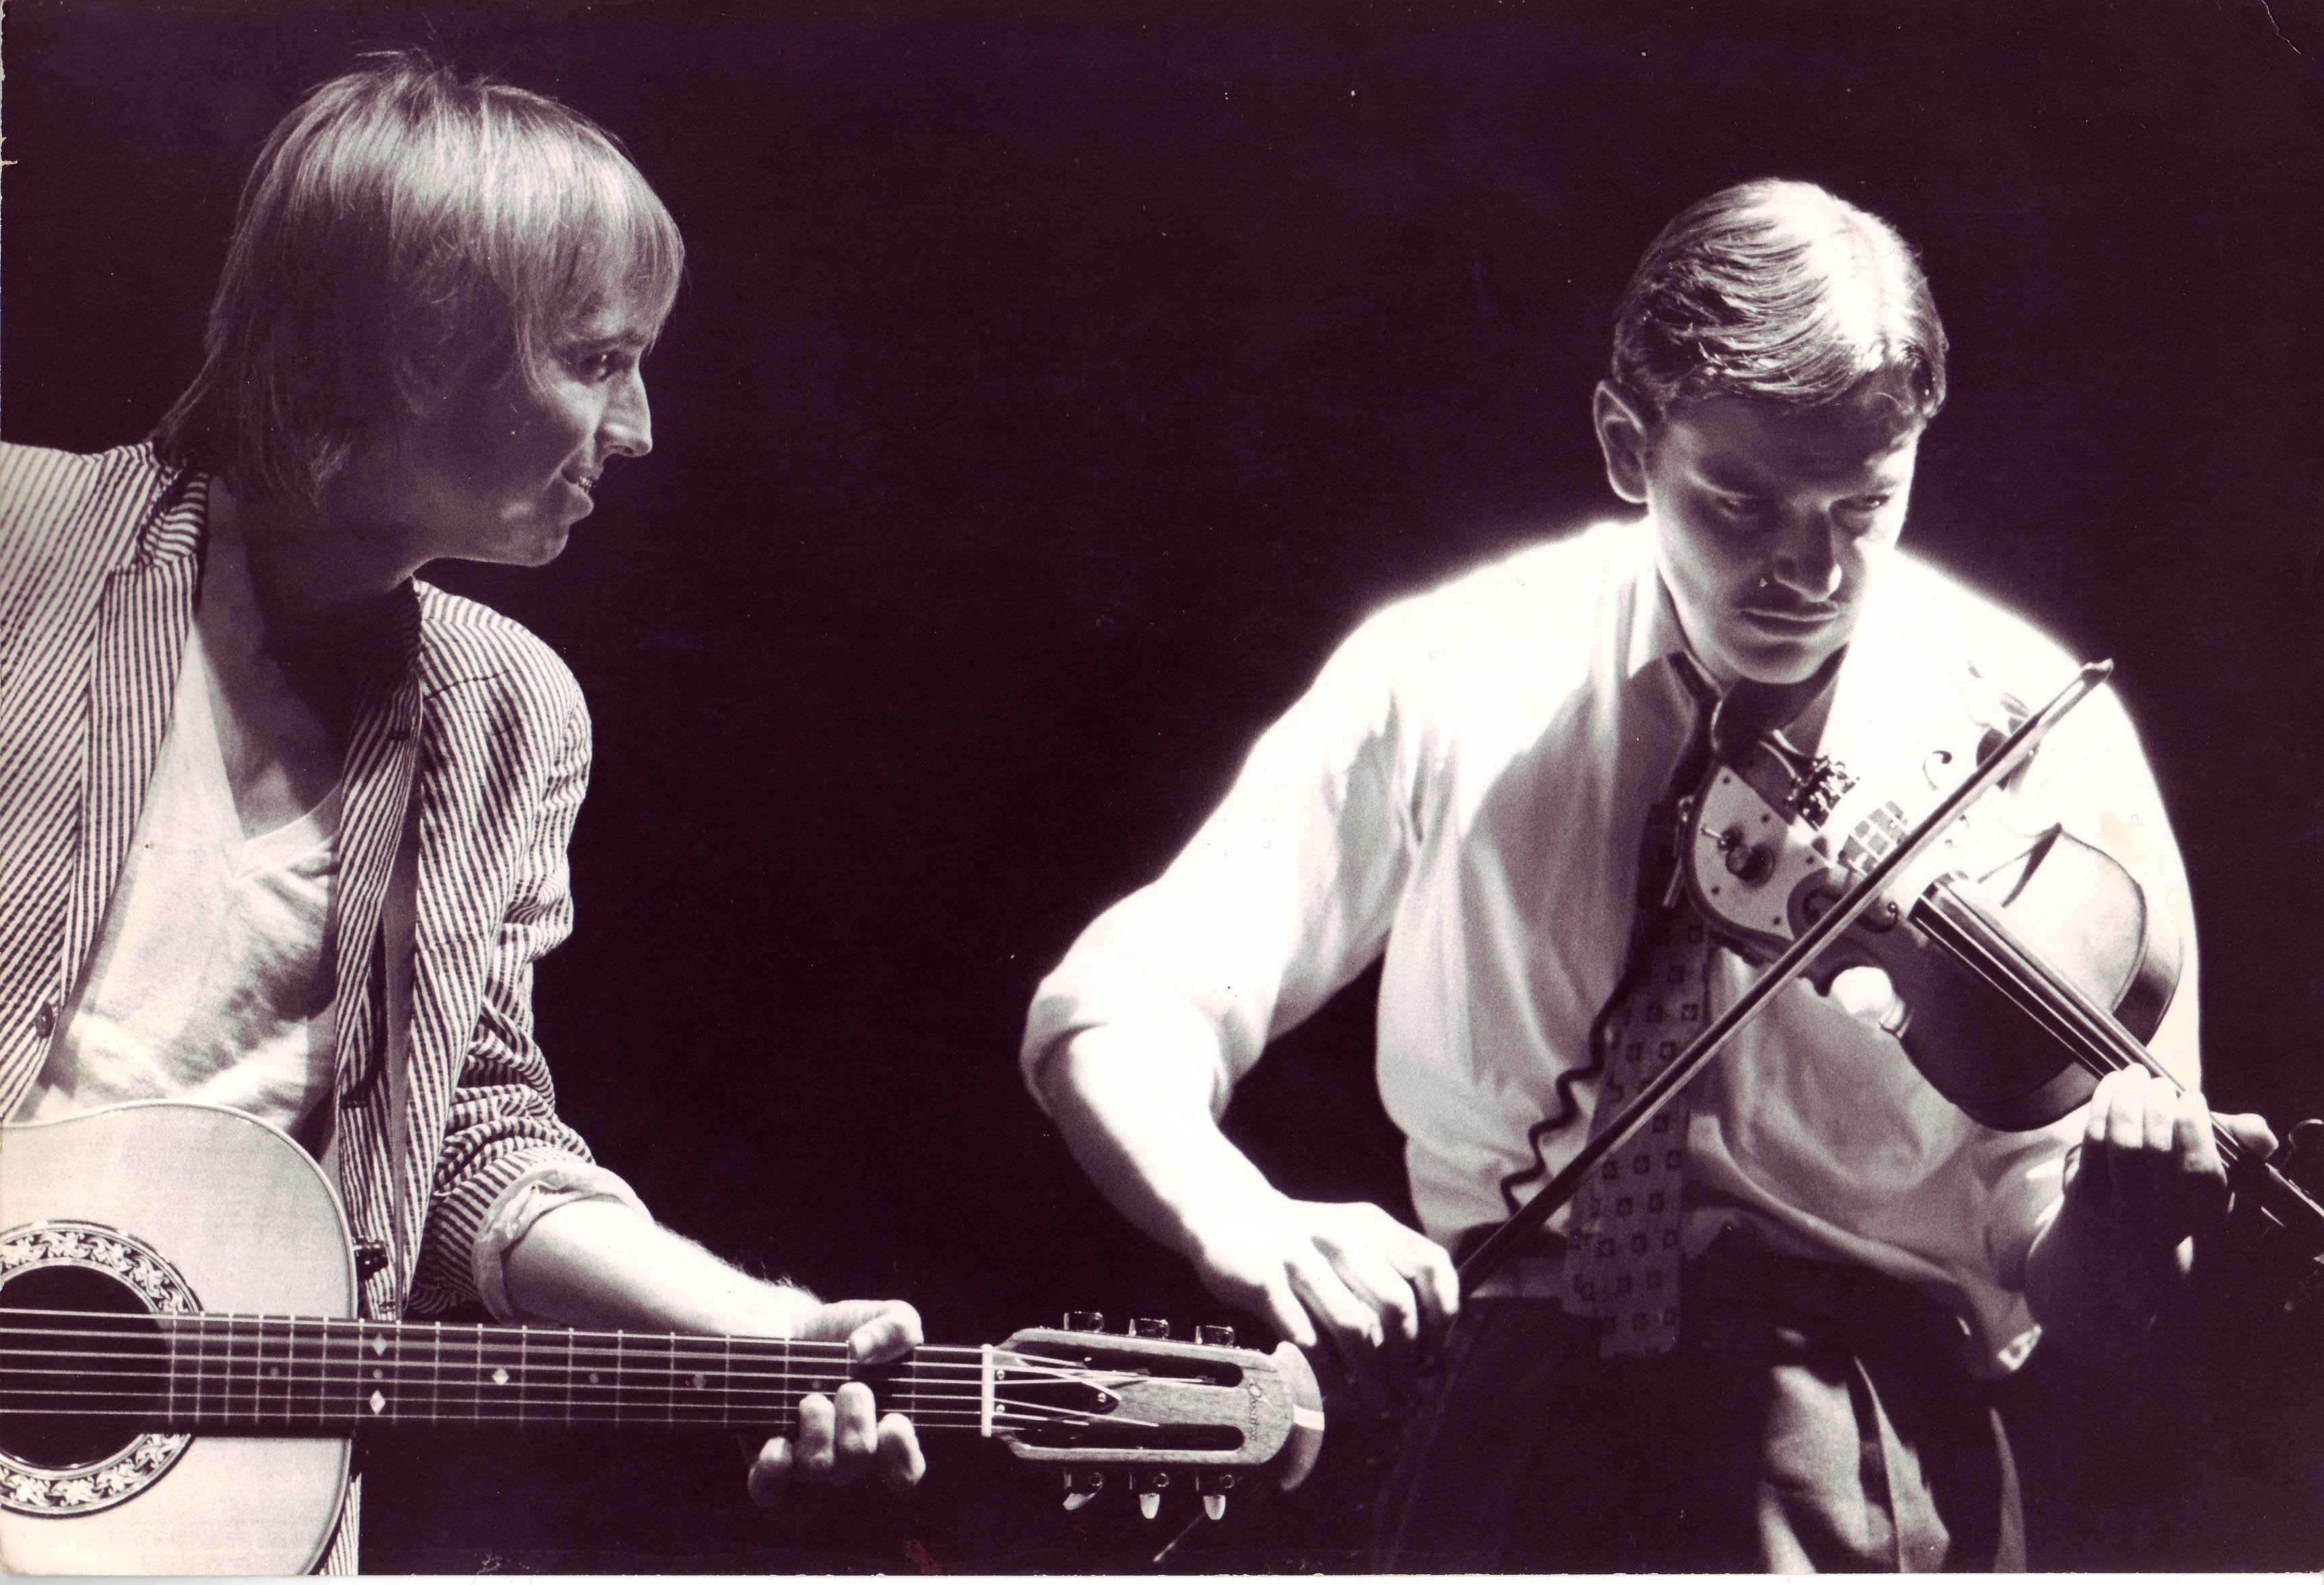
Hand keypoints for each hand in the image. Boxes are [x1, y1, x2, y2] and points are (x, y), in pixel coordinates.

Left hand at [745, 1299, 925, 1505]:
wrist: (788, 1332)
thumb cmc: (845, 1332)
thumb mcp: (885, 1316)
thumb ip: (898, 1327)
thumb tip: (862, 1349)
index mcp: (883, 1434)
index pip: (903, 1472)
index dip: (901, 1455)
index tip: (894, 1420)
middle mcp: (846, 1458)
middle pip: (857, 1462)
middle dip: (855, 1419)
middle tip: (849, 1388)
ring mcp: (806, 1464)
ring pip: (817, 1468)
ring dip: (817, 1428)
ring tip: (811, 1399)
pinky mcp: (766, 1464)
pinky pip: (769, 1490)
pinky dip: (775, 1467)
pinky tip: (777, 1441)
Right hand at [1188, 1195, 1456, 1409]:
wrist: (1225, 1210)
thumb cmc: (1299, 1241)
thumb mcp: (1349, 1239)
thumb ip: (1386, 1276)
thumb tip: (1424, 1350)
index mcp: (1371, 1226)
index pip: (1431, 1267)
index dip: (1442, 1316)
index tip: (1433, 1353)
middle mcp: (1341, 1237)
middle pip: (1396, 1306)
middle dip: (1405, 1361)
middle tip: (1402, 1392)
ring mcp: (1300, 1257)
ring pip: (1354, 1327)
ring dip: (1371, 1376)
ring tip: (1373, 1402)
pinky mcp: (1264, 1280)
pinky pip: (1306, 1338)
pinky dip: (1327, 1374)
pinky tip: (1336, 1393)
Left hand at [2065, 1067, 2276, 1259]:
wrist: (2123, 1215)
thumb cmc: (2178, 1176)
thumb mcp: (2216, 1163)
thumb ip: (2240, 1143)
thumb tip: (2259, 1132)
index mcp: (2203, 1215)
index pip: (2201, 1174)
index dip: (2195, 1129)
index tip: (2191, 1095)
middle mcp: (2162, 1220)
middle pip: (2156, 1152)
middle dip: (2157, 1106)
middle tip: (2160, 1082)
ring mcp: (2120, 1210)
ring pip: (2123, 1143)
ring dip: (2128, 1099)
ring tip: (2136, 1074)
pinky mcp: (2086, 1194)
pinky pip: (2094, 1139)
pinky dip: (2103, 1103)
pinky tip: (2114, 1083)